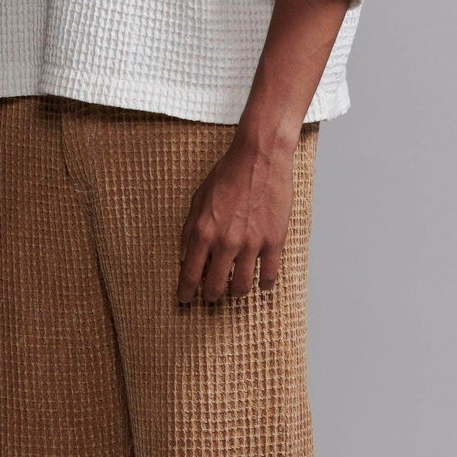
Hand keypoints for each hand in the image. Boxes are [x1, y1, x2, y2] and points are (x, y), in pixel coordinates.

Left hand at [176, 130, 296, 304]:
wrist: (259, 158)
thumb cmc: (227, 174)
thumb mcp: (198, 199)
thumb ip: (189, 229)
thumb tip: (183, 255)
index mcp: (203, 232)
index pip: (190, 274)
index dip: (186, 291)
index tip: (184, 299)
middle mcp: (225, 242)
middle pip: (215, 286)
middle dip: (211, 295)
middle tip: (211, 296)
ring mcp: (251, 243)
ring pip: (242, 286)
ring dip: (237, 292)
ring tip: (237, 289)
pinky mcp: (274, 240)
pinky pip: (269, 275)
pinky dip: (265, 284)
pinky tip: (262, 283)